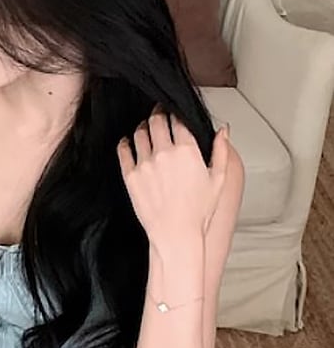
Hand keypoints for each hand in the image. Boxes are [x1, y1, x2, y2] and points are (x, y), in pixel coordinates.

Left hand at [118, 111, 230, 250]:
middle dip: (158, 113)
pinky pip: (124, 151)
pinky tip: (127, 142)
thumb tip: (223, 130)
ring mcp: (145, 164)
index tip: (174, 113)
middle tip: (158, 113)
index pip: (178, 119)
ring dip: (143, 127)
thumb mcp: (218, 179)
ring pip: (139, 133)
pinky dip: (125, 143)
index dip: (176, 113)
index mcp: (186, 150)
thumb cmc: (198, 212)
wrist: (175, 234)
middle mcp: (164, 153)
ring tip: (145, 128)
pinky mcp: (130, 176)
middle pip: (156, 120)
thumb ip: (221, 151)